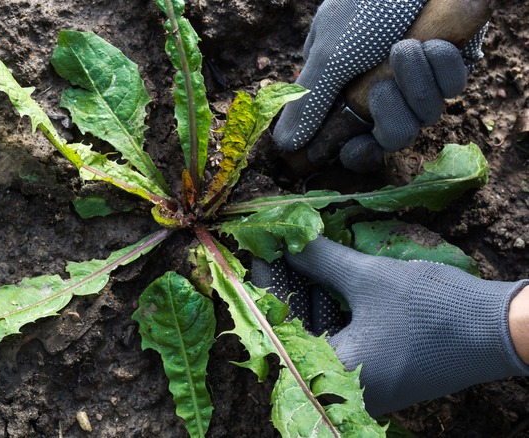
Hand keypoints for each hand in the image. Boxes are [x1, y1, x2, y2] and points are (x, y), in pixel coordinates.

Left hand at [252, 237, 528, 415]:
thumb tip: (287, 240)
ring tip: (296, 254)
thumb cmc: (435, 310)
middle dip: (285, 286)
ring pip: (318, 334)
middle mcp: (343, 388)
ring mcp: (363, 385)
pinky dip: (331, 310)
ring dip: (308, 295)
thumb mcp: (370, 279)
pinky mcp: (379, 374)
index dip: (264, 285)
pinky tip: (325, 277)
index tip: (257, 251)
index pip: (278, 328)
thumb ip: (321, 261)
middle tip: (275, 248)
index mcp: (334, 374)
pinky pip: (341, 341)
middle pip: (295, 333)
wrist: (502, 332)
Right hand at [273, 0, 484, 171]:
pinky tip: (432, 41)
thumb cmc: (367, 5)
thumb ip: (309, 104)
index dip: (356, 148)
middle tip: (380, 88)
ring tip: (406, 46)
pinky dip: (441, 64)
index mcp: (343, 86)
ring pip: (424, 113)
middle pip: (391, 134)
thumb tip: (284, 145)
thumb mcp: (330, 55)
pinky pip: (452, 85)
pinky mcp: (450, 62)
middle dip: (390, 114)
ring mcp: (417, 75)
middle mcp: (379, 85)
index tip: (356, 148)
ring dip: (415, 81)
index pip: (349, 136)